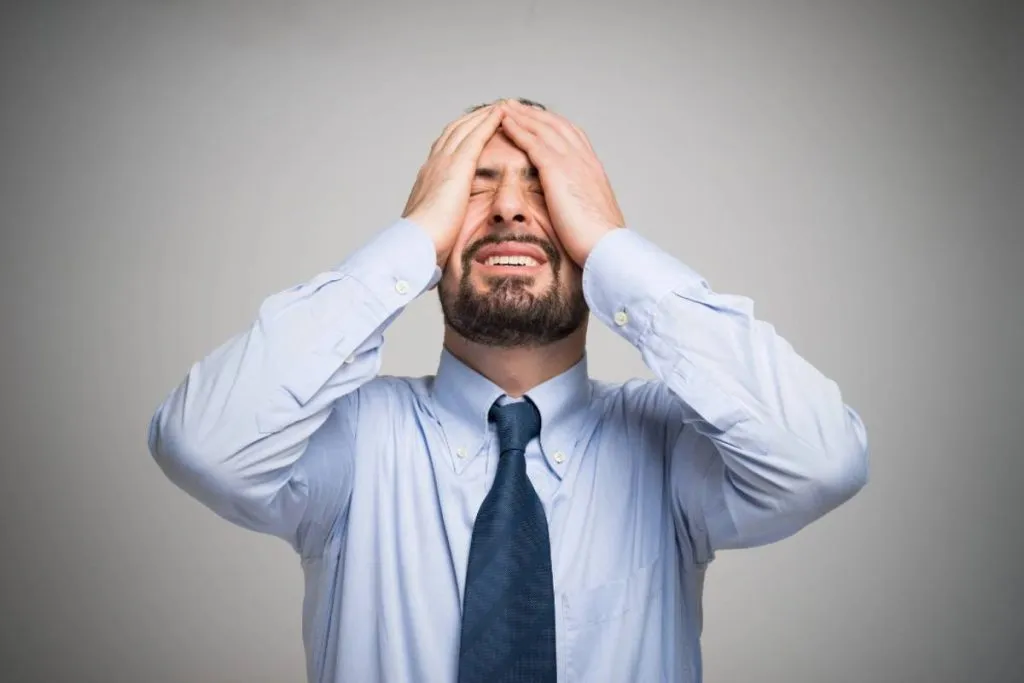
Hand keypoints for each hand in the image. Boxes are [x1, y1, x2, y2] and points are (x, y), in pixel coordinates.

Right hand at [403, 104, 505, 267]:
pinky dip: (488, 122)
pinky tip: (500, 115)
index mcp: (429, 177)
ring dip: (482, 115)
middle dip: (472, 118)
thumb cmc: (427, 240)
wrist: (418, 239)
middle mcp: (434, 163)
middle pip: (455, 130)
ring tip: (499, 106)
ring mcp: (444, 162)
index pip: (445, 147)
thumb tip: (447, 225)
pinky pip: (476, 136)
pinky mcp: (458, 165)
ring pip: (465, 127)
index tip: (472, 128)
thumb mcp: (434, 222)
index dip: (460, 135)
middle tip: (489, 109)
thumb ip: (442, 216)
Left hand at [498, 100, 624, 265]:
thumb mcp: (591, 214)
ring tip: (505, 106)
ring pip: (543, 128)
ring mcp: (571, 161)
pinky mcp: (556, 170)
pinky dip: (517, 128)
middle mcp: (584, 158)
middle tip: (517, 104)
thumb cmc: (599, 239)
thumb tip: (575, 209)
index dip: (553, 124)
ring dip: (522, 115)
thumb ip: (580, 203)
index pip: (571, 135)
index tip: (539, 118)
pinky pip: (532, 142)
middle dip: (535, 113)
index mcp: (592, 168)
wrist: (606, 244)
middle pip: (556, 125)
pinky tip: (504, 122)